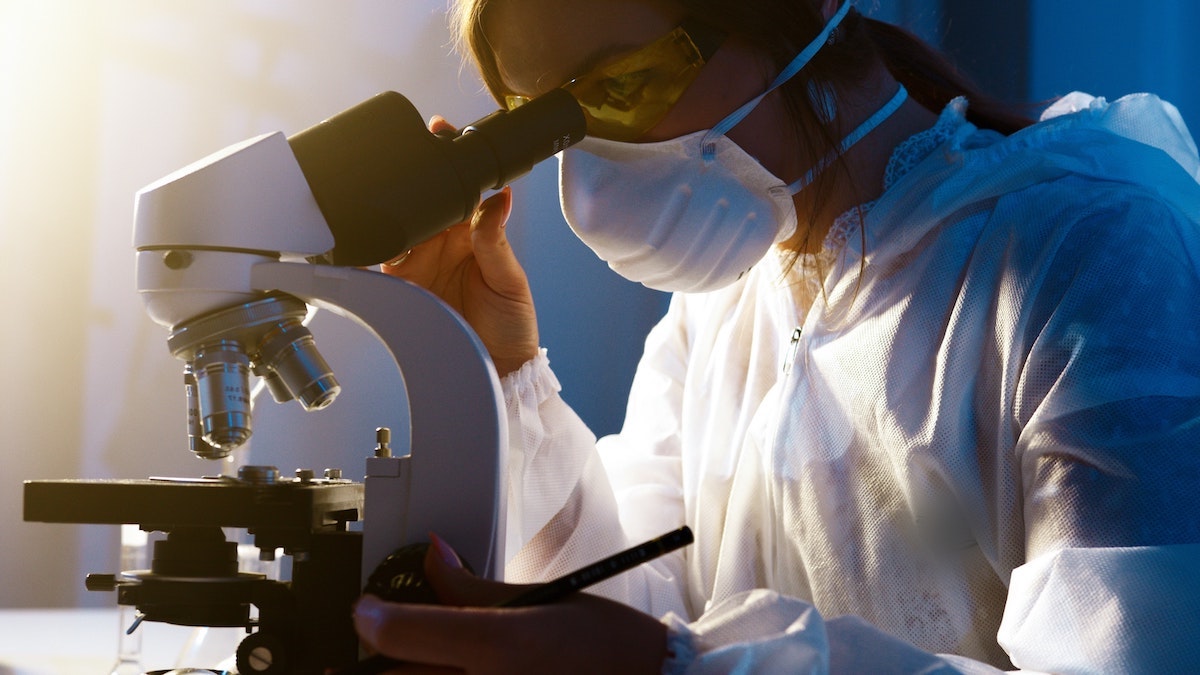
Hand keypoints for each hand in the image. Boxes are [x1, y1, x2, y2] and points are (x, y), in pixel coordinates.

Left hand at [353, 536, 668, 673]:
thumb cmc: (608, 648)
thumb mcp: (542, 600)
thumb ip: (472, 588)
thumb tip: (434, 558)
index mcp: (497, 642)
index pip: (398, 633)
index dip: (369, 618)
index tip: (364, 610)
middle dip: (371, 660)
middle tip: (366, 646)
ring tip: (400, 665)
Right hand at [380, 116, 538, 375]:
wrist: (498, 371)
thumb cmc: (513, 326)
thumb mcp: (510, 282)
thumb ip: (496, 241)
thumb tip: (500, 198)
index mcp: (473, 233)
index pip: (459, 188)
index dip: (448, 160)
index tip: (440, 132)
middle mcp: (443, 243)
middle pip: (423, 200)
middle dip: (413, 176)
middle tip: (406, 153)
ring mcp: (420, 262)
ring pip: (399, 224)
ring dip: (393, 208)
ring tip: (388, 192)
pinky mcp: (402, 285)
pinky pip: (381, 259)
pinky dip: (372, 245)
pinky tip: (371, 232)